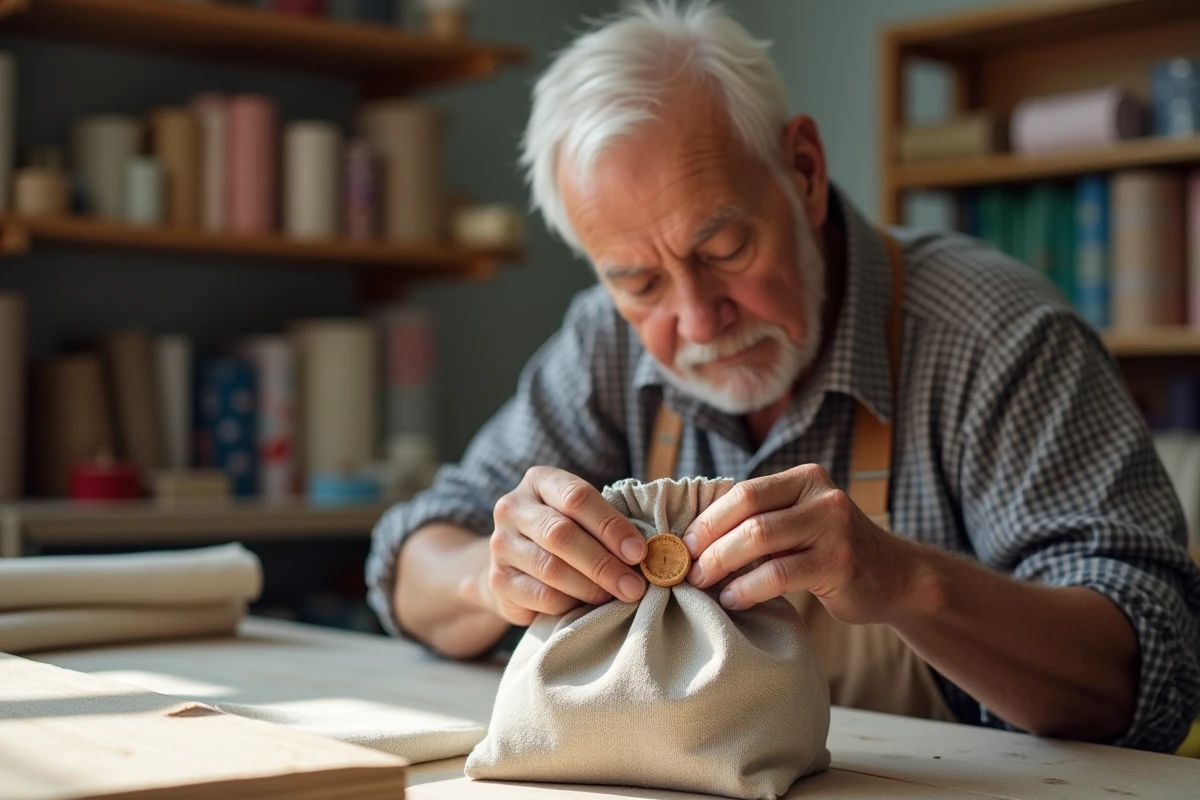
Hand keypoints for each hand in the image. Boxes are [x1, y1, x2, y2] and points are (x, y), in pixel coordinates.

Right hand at [458, 467, 647, 625]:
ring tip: (617, 597)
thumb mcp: (584, 517)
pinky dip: (571, 604)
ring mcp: (501, 544)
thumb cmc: (568, 534)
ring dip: (591, 587)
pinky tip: (588, 607)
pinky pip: (541, 595)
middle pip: (562, 533)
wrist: (519, 562)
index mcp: (540, 481)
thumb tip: (652, 554)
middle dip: (604, 563)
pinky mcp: (498, 580)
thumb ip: (610, 525)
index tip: (639, 552)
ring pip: (551, 567)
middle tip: (634, 586)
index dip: (611, 526)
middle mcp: (513, 507)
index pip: (577, 497)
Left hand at [682, 464, 928, 623]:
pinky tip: (734, 599)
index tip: (684, 543)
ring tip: (703, 584)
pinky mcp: (839, 562)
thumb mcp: (801, 522)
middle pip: (748, 513)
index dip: (708, 518)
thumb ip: (762, 520)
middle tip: (687, 568)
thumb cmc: (833, 552)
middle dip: (710, 543)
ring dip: (722, 564)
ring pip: (760, 540)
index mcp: (805, 478)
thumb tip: (695, 538)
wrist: (896, 578)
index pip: (744, 492)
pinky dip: (748, 588)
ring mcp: (834, 527)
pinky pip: (779, 574)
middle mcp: (822, 495)